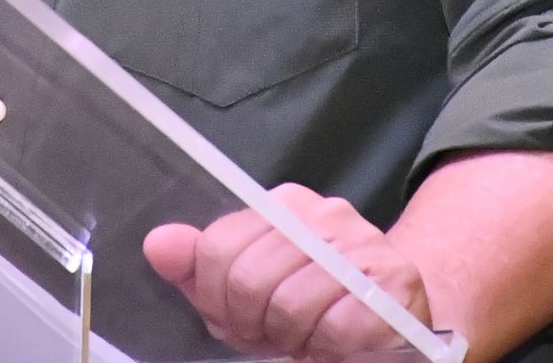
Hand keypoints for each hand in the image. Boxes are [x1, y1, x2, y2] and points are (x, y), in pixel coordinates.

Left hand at [144, 184, 432, 361]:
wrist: (393, 317)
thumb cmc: (311, 305)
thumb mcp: (247, 290)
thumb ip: (201, 269)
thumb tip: (158, 244)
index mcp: (282, 207)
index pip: (218, 249)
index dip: (218, 299)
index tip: (237, 318)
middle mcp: (322, 215)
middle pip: (250, 279)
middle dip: (254, 323)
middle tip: (273, 333)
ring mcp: (362, 244)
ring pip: (291, 304)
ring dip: (293, 338)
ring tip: (306, 336)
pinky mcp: (393, 282)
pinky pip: (336, 325)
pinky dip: (328, 346)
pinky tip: (334, 341)